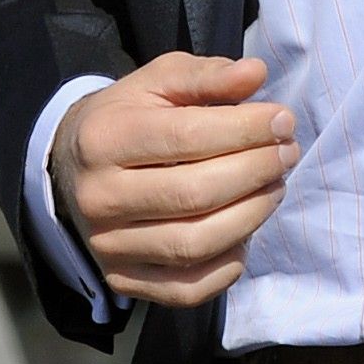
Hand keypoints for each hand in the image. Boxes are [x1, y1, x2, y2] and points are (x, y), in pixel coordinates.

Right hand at [52, 53, 296, 308]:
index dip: (246, 129)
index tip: (284, 121)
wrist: (76, 166)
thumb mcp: (160, 81)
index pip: (187, 137)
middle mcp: (98, 198)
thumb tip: (255, 75)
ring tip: (275, 187)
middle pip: (195, 194)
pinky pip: (187, 289)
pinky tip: (246, 232)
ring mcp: (107, 246)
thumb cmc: (131, 117)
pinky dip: (228, 265)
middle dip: (256, 172)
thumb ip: (207, 75)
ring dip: (252, 216)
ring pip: (194, 244)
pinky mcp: (122, 280)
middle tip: (287, 153)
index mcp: (104, 139)